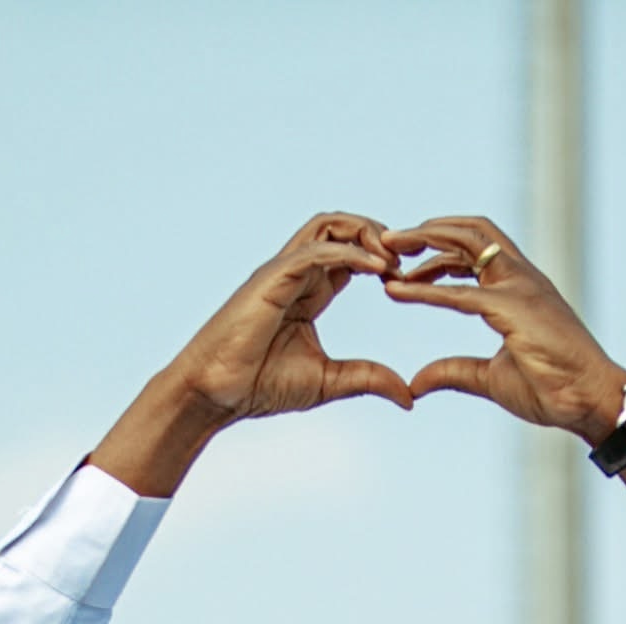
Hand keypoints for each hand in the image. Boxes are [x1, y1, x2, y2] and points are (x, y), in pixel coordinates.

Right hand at [168, 212, 414, 422]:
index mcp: (309, 293)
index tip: (409, 279)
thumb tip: (409, 397)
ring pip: (328, 225)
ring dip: (366, 233)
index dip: (383, 258)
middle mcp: (295, 275)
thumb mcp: (329, 381)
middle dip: (380, 234)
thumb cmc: (259, 386)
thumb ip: (368, 380)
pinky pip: (315, 250)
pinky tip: (377, 269)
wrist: (215, 394)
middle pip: (342, 227)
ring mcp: (282, 272)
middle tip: (408, 261)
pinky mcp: (271, 277)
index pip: (350, 255)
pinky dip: (349, 252)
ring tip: (393, 260)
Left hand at [381, 216, 625, 443]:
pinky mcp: (514, 310)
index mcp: (519, 289)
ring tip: (386, 251)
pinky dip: (424, 290)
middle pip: (470, 232)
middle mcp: (521, 278)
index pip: (476, 250)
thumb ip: (453, 372)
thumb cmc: (553, 388)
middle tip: (387, 242)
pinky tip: (395, 291)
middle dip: (426, 231)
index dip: (437, 250)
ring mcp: (520, 288)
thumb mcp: (490, 379)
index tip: (404, 263)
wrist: (590, 402)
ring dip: (423, 243)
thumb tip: (416, 381)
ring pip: (467, 244)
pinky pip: (460, 293)